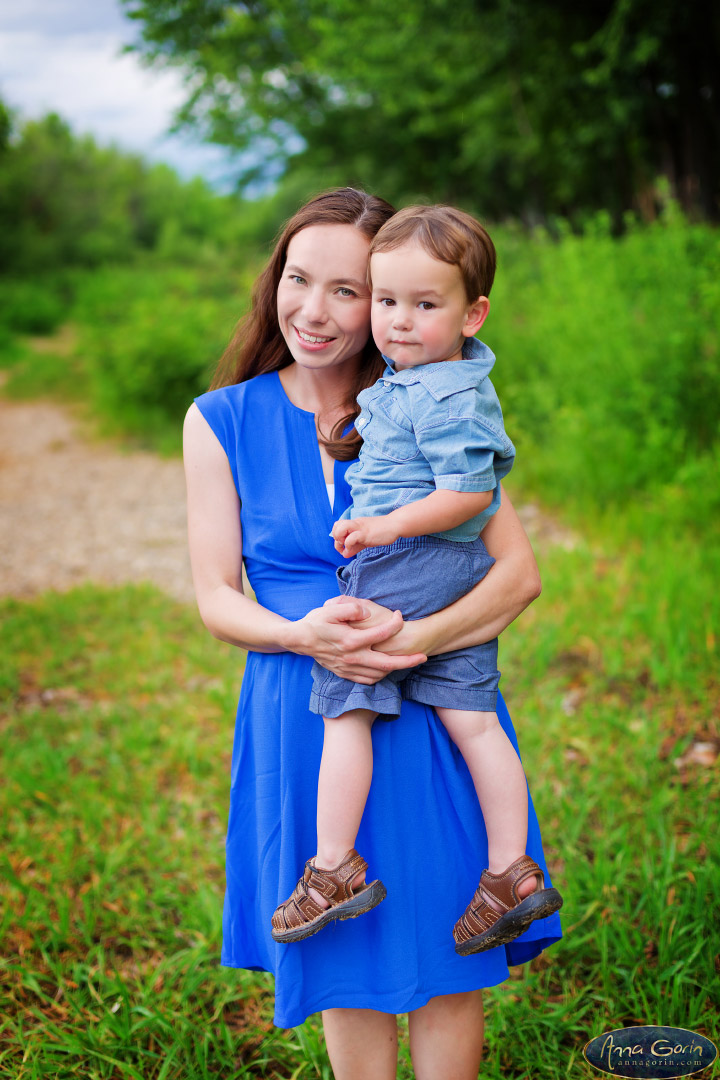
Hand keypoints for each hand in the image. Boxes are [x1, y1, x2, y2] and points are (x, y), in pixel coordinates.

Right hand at [290, 596, 426, 683]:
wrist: (298, 640)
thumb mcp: (330, 608)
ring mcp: (348, 668)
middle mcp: (352, 657)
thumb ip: (350, 608)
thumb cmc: (315, 622)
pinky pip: (367, 680)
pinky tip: (386, 669)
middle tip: (424, 656)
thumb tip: (367, 612)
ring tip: (407, 662)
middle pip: (387, 664)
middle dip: (408, 661)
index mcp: (351, 640)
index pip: (381, 634)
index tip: (400, 616)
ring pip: (379, 675)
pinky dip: (380, 676)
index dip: (395, 623)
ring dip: (395, 670)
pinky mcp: (344, 673)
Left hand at [331, 515, 399, 556]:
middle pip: (336, 526)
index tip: (343, 545)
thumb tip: (345, 554)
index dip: (336, 536)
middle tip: (343, 546)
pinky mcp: (365, 534)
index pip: (337, 525)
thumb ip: (355, 546)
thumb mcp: (365, 539)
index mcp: (355, 524)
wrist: (395, 525)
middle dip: (336, 538)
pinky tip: (354, 549)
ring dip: (339, 539)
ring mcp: (360, 528)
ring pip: (341, 528)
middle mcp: (355, 524)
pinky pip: (352, 537)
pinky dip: (349, 544)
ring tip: (346, 546)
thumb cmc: (382, 531)